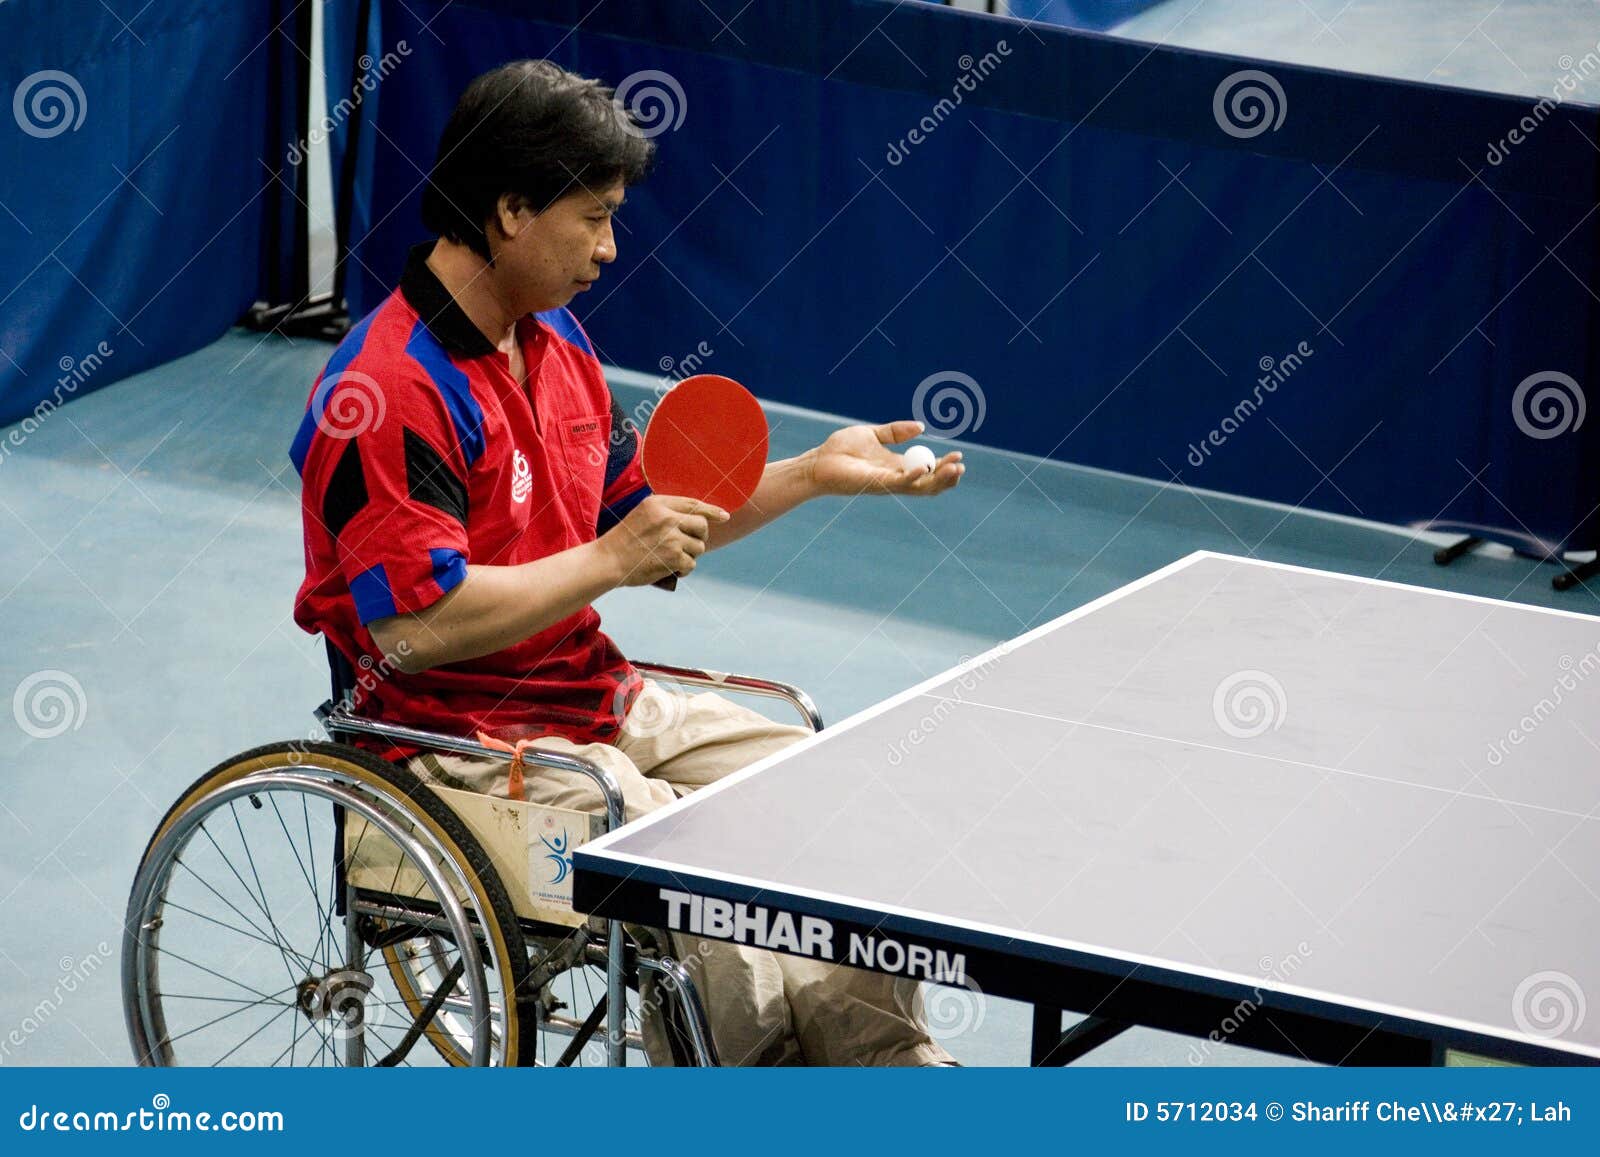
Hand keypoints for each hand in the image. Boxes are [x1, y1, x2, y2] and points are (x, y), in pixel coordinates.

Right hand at [597, 495, 729, 586]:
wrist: (608, 561)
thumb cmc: (624, 541)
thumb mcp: (642, 515)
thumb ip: (666, 513)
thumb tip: (697, 520)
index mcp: (658, 503)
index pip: (693, 504)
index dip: (711, 510)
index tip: (724, 516)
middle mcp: (667, 518)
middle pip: (701, 525)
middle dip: (699, 536)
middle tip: (688, 545)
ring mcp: (671, 537)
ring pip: (698, 546)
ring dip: (689, 555)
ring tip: (671, 558)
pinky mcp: (673, 557)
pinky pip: (691, 564)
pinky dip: (683, 569)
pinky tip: (670, 569)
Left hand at [805, 420, 964, 497]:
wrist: (819, 460)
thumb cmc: (842, 449)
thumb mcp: (874, 434)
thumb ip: (896, 431)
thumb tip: (921, 426)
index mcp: (897, 465)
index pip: (927, 469)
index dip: (944, 465)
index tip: (958, 455)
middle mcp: (895, 477)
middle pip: (928, 483)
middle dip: (947, 477)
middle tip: (961, 465)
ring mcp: (887, 483)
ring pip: (919, 487)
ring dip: (938, 480)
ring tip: (954, 470)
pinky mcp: (876, 484)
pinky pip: (898, 483)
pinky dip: (912, 477)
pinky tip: (924, 468)